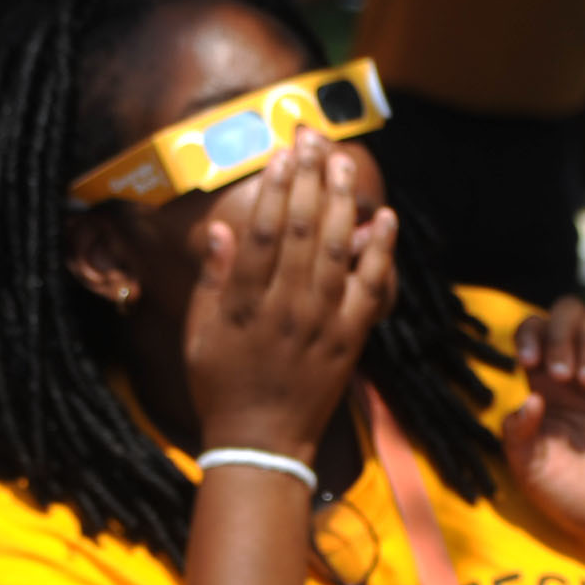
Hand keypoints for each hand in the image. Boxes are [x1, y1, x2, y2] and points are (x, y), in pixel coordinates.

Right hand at [180, 137, 393, 463]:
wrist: (261, 444)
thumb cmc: (221, 387)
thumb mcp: (199, 335)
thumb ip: (212, 281)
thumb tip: (222, 230)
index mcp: (245, 304)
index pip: (265, 233)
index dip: (277, 189)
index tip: (283, 153)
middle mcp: (286, 308)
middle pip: (304, 231)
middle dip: (311, 180)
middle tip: (316, 139)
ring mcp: (321, 323)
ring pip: (338, 251)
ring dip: (343, 202)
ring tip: (345, 163)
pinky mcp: (349, 340)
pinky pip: (369, 290)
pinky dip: (379, 254)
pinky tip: (385, 219)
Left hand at [505, 296, 584, 556]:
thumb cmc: (574, 498)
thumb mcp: (530, 472)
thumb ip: (517, 435)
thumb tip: (530, 398)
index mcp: (547, 386)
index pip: (535, 330)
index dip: (530, 332)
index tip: (529, 362)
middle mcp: (580, 373)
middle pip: (570, 312)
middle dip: (561, 332)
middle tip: (561, 376)